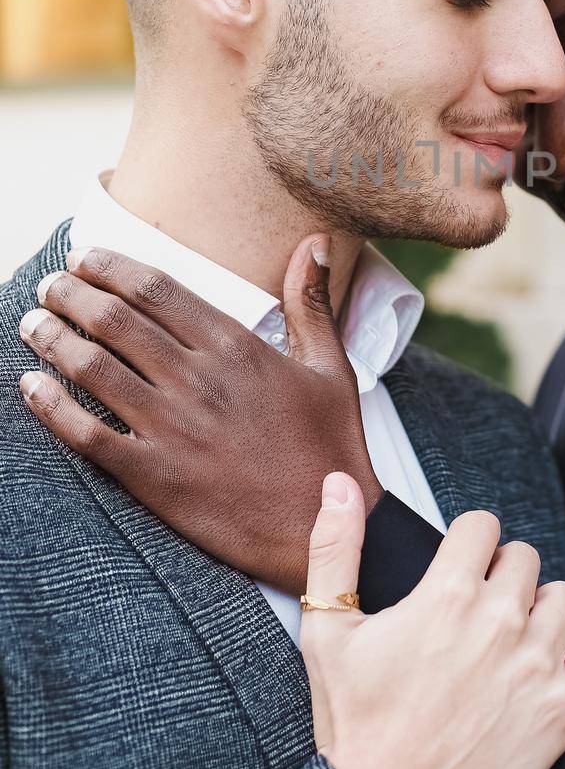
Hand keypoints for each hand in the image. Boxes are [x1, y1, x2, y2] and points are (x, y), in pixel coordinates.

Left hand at [17, 237, 377, 593]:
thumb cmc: (330, 446)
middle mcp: (198, 380)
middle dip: (71, 294)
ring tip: (32, 323)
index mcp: (236, 348)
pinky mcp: (154, 476)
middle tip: (50, 284)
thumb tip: (314, 241)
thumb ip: (309, 302)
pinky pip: (87, 435)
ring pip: (93, 368)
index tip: (86, 256)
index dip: (112, 267)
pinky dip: (51, 407)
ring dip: (53, 338)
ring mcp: (172, 429)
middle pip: (116, 320)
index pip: (157, 290)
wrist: (324, 526)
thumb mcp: (330, 367)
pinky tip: (30, 387)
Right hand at [301, 471, 564, 768]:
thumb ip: (334, 547)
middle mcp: (499, 621)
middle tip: (476, 612)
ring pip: (563, 597)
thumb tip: (337, 483)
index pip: (483, 526)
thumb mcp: (327, 630)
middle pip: (524, 558)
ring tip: (511, 638)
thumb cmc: (353, 722)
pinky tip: (548, 661)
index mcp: (446, 595)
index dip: (467, 543)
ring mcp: (536, 666)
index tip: (457, 568)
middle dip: (500, 575)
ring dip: (541, 609)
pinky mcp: (562, 709)